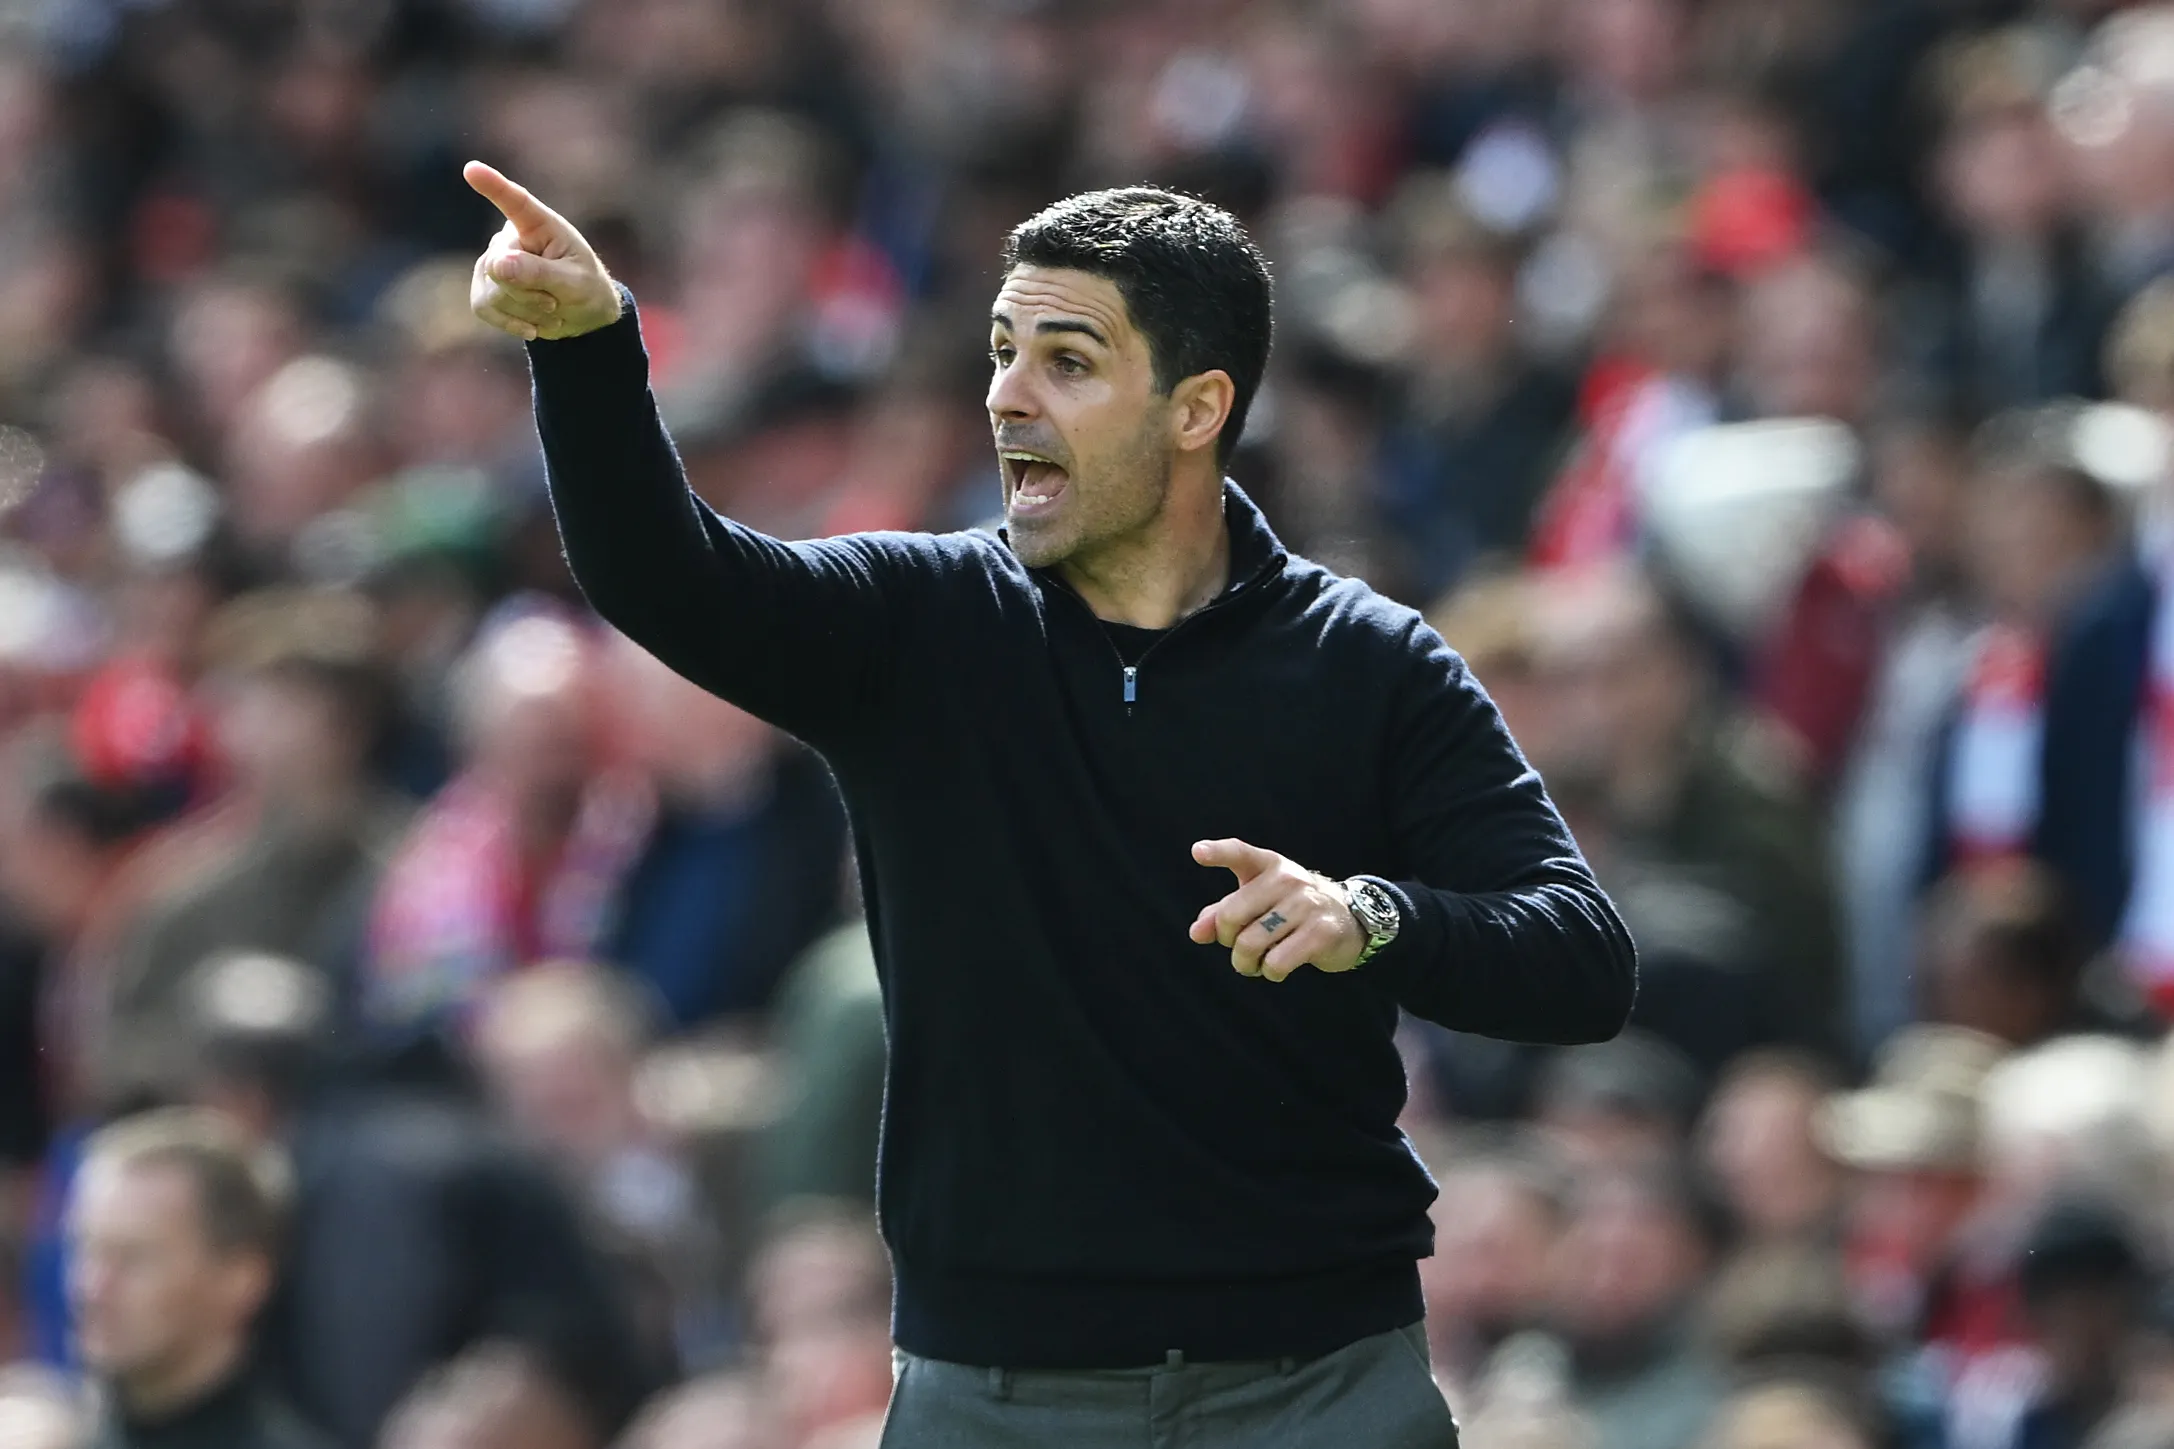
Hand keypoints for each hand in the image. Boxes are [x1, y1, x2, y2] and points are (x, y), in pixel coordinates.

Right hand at [463, 160, 622, 341]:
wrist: (582, 316)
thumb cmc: (586, 289)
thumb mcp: (575, 283)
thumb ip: (539, 272)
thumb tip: (498, 264)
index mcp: (539, 224)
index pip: (514, 202)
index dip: (494, 186)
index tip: (472, 170)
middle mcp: (509, 238)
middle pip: (501, 268)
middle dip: (531, 294)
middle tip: (556, 301)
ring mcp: (491, 262)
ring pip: (492, 293)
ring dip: (526, 311)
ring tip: (550, 309)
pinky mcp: (483, 288)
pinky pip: (484, 308)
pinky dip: (512, 323)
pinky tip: (534, 324)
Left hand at [1188, 838, 1363, 981]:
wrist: (1349, 919)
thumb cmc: (1290, 910)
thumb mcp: (1257, 903)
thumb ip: (1222, 913)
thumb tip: (1196, 933)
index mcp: (1269, 866)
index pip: (1240, 853)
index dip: (1218, 853)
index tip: (1197, 852)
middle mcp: (1287, 879)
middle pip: (1230, 916)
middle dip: (1227, 941)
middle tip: (1240, 948)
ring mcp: (1307, 904)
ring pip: (1250, 944)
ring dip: (1246, 963)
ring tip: (1256, 962)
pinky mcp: (1321, 933)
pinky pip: (1276, 963)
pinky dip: (1270, 972)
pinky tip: (1278, 967)